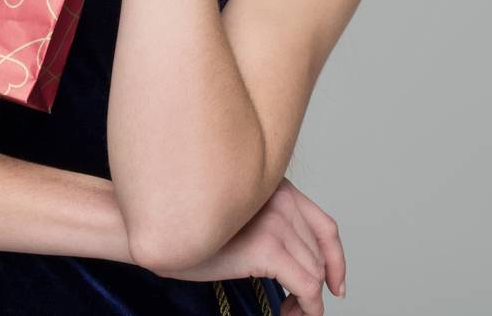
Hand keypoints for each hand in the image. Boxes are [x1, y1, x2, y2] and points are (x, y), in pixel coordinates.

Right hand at [159, 176, 346, 315]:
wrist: (154, 227)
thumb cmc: (186, 226)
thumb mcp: (236, 217)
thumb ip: (267, 224)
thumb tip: (295, 261)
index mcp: (276, 188)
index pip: (325, 226)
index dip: (337, 260)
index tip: (336, 285)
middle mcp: (280, 200)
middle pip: (320, 254)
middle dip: (317, 286)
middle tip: (297, 308)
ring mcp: (275, 223)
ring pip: (315, 273)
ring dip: (309, 301)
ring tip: (289, 313)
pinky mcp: (268, 249)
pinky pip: (306, 288)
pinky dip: (308, 308)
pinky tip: (290, 314)